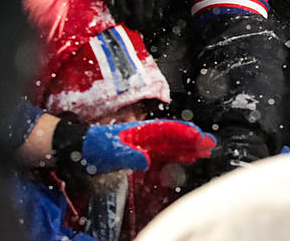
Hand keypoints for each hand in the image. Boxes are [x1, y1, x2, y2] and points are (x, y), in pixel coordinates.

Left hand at [80, 120, 215, 173]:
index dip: (186, 133)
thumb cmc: (93, 146)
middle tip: (211, 144)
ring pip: (173, 145)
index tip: (200, 137)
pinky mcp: (142, 154)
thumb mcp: (109, 151)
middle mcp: (147, 136)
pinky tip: (187, 158)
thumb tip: (146, 160)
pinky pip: (165, 154)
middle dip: (194, 140)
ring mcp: (146, 145)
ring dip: (189, 148)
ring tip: (205, 151)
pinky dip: (178, 156)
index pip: (170, 130)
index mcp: (142, 131)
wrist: (78, 150)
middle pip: (176, 136)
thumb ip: (129, 155)